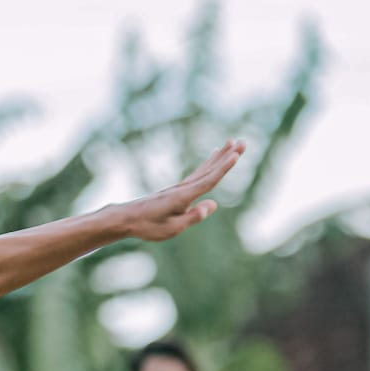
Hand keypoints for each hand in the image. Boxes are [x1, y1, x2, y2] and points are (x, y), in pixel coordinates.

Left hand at [118, 141, 245, 242]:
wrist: (126, 218)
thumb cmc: (147, 226)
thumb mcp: (171, 228)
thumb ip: (193, 216)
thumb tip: (213, 204)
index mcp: (183, 197)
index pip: (208, 181)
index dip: (223, 168)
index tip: (236, 154)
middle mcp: (183, 188)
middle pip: (209, 170)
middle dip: (226, 156)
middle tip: (243, 142)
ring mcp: (179, 187)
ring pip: (203, 169)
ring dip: (219, 156)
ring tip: (231, 143)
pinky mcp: (176, 190)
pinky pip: (196, 174)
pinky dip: (207, 164)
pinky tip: (211, 159)